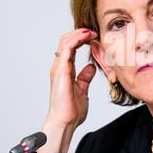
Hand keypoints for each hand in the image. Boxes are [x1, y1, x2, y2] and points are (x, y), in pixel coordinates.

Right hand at [38, 28, 97, 152]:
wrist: (65, 122)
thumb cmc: (71, 110)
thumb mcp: (82, 90)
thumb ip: (84, 77)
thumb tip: (90, 67)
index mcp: (64, 70)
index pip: (70, 48)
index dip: (81, 39)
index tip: (94, 36)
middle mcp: (59, 67)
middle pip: (66, 41)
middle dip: (79, 33)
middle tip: (93, 30)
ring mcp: (59, 68)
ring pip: (65, 41)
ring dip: (78, 34)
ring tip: (91, 31)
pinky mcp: (61, 70)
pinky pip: (66, 49)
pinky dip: (76, 40)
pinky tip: (86, 37)